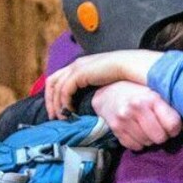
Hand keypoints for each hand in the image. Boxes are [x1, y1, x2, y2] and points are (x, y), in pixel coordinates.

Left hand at [44, 50, 161, 118]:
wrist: (132, 65)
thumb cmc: (125, 74)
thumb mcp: (106, 81)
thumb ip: (96, 88)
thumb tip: (93, 102)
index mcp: (81, 65)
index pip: (59, 79)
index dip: (55, 95)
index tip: (60, 110)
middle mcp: (76, 65)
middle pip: (52, 82)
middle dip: (50, 101)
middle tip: (54, 117)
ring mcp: (76, 68)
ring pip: (55, 87)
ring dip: (56, 104)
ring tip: (62, 118)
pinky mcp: (80, 73)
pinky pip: (64, 90)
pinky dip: (64, 102)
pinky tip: (70, 111)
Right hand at [93, 82, 182, 149]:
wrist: (110, 92)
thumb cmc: (141, 93)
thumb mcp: (159, 94)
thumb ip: (175, 108)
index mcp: (151, 98)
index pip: (172, 124)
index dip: (175, 128)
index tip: (172, 124)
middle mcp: (136, 107)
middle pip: (160, 138)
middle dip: (163, 135)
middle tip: (160, 127)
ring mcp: (123, 119)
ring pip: (147, 143)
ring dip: (150, 139)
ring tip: (148, 127)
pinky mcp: (115, 129)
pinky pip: (135, 147)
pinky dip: (139, 142)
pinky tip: (138, 131)